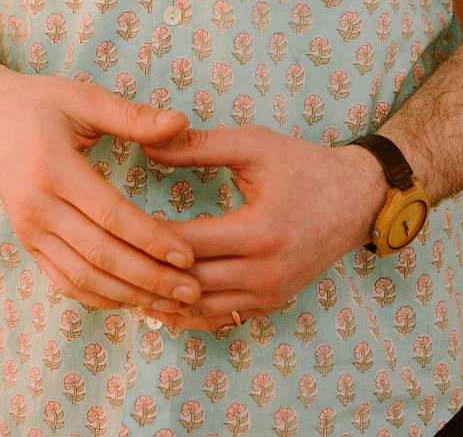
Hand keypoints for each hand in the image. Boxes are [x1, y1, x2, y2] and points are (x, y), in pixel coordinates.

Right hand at [0, 72, 205, 320]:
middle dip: (149, 278)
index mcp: (53, 168)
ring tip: (170, 301)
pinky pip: (64, 281)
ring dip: (128, 294)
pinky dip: (99, 296)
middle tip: (191, 290)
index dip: (151, 240)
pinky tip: (131, 298)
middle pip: (100, 255)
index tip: (187, 255)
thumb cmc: (40, 102)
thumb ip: (132, 116)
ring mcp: (28, 230)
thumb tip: (181, 122)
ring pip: (83, 276)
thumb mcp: (83, 97)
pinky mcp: (27, 242)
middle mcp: (37, 207)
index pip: (111, 215)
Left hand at [131, 122, 383, 331]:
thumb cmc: (302, 165)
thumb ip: (199, 146)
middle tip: (106, 258)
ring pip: (202, 309)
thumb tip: (147, 145)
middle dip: (147, 272)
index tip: (112, 222)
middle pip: (190, 282)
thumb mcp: (252, 146)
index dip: (147, 238)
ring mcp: (270, 294)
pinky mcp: (273, 303)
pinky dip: (188, 312)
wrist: (355, 198)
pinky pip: (222, 317)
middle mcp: (265, 273)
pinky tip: (159, 300)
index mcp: (258, 232)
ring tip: (122, 281)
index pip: (186, 245)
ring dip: (163, 299)